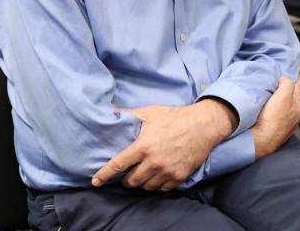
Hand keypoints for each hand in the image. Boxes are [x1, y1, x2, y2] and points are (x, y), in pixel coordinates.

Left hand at [92, 99, 236, 190]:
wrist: (203, 125)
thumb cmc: (175, 117)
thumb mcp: (150, 112)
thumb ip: (128, 114)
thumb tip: (110, 110)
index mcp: (144, 146)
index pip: (118, 165)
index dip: (104, 174)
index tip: (96, 181)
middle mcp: (154, 162)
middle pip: (131, 181)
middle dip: (125, 179)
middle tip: (127, 172)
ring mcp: (167, 171)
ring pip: (145, 186)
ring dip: (141, 182)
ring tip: (142, 173)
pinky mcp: (178, 177)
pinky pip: (161, 188)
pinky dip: (156, 184)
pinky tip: (157, 175)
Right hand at [251, 77, 299, 159]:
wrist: (262, 141)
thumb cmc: (272, 118)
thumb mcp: (283, 95)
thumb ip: (287, 84)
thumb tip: (284, 80)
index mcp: (298, 106)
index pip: (298, 86)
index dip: (295, 77)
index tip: (291, 71)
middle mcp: (295, 116)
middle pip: (293, 97)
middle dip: (288, 89)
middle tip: (279, 81)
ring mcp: (288, 125)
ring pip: (286, 108)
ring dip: (282, 101)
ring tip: (273, 95)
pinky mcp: (278, 132)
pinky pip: (279, 117)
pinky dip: (276, 111)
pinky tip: (270, 111)